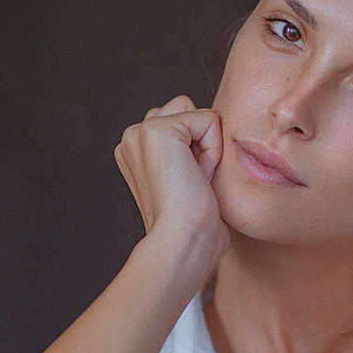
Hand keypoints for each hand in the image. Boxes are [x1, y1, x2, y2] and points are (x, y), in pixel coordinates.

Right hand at [115, 95, 228, 265]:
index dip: (201, 153)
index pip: (185, 124)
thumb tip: (218, 136)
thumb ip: (195, 155)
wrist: (184, 241)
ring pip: (197, 112)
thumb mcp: (193, 183)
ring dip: (208, 145)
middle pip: (188, 110)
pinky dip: (214, 149)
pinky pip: (208, 119)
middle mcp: (133, 139)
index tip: (192, 187)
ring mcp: (140, 133)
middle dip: (202, 143)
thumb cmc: (195, 227)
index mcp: (138, 152)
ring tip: (196, 178)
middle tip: (195, 182)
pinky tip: (198, 176)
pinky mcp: (156, 130)